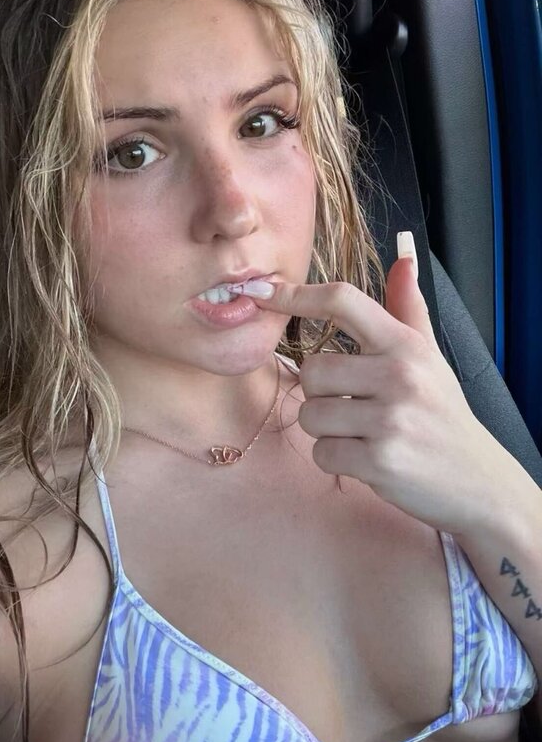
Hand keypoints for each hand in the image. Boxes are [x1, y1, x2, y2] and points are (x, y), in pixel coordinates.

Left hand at [251, 234, 510, 535]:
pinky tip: (366, 459)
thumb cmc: (444, 415)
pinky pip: (322, 454)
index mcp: (406, 345)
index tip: (261, 292)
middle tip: (353, 407)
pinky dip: (335, 460)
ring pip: (311, 414)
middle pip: (312, 369)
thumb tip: (402, 260)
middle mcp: (399, 376)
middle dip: (320, 393)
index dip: (295, 294)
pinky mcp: (380, 461)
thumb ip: (408, 308)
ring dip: (327, 430)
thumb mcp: (430, 357)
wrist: (479, 482)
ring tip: (362, 434)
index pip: (343, 301)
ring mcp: (390, 420)